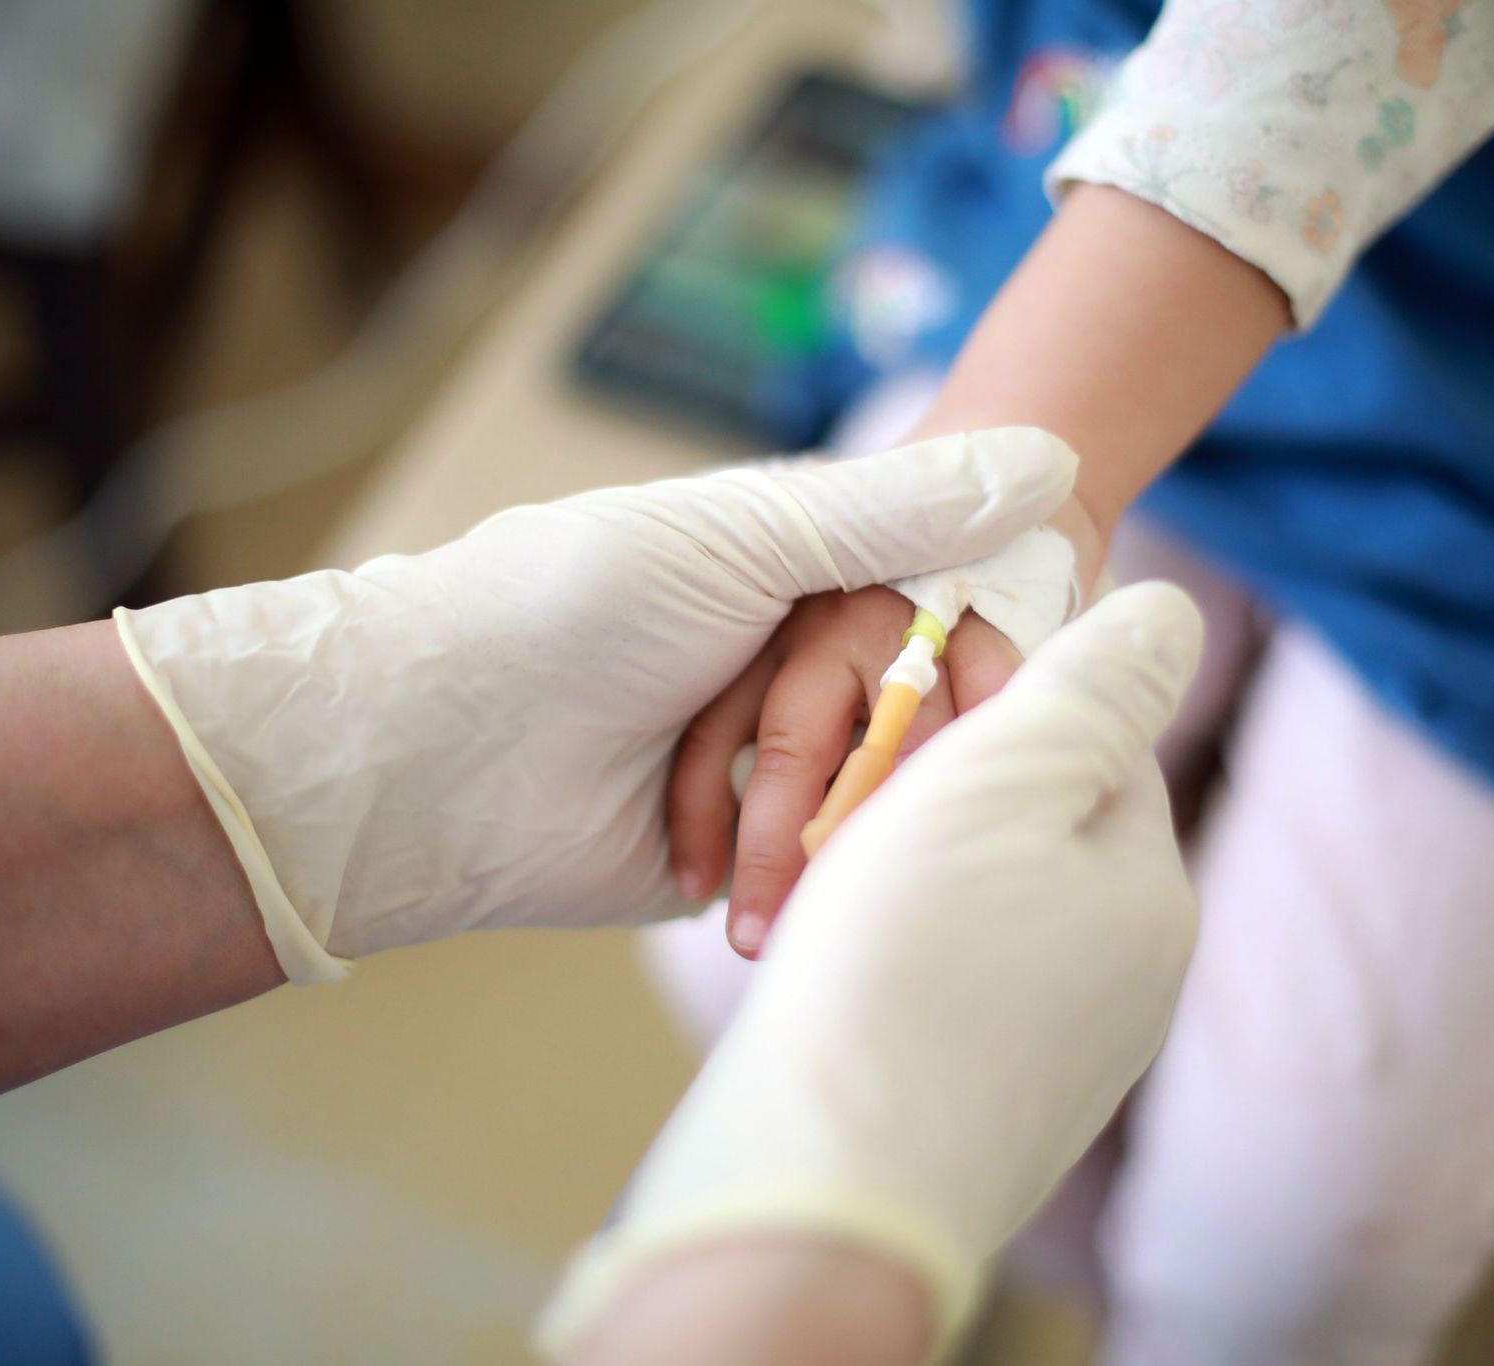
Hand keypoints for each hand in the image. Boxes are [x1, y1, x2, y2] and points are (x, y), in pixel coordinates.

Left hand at [114, 429, 1076, 980]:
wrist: (440, 753)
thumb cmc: (576, 609)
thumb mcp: (746, 536)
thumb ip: (897, 510)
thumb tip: (1053, 460)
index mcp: (792, 573)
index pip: (940, 603)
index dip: (987, 643)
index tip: (1025, 675)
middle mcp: (780, 663)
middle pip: (912, 709)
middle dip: (920, 745)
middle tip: (950, 774)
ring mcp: (751, 766)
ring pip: (865, 796)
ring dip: (858, 818)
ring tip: (869, 836)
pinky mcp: (721, 861)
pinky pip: (808, 874)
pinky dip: (816, 880)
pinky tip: (838, 893)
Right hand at [539, 582, 1205, 1358]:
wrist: (820, 1192)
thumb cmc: (905, 970)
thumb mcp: (1007, 780)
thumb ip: (1093, 685)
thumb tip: (1168, 613)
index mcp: (1147, 892)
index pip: (1099, 741)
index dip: (1001, 688)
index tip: (907, 671)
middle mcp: (1125, 982)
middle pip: (1035, 825)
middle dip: (940, 784)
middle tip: (838, 779)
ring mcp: (1056, 1058)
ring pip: (979, 908)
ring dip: (900, 870)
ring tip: (811, 872)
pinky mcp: (979, 1112)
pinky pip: (940, 990)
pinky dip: (884, 956)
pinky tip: (822, 964)